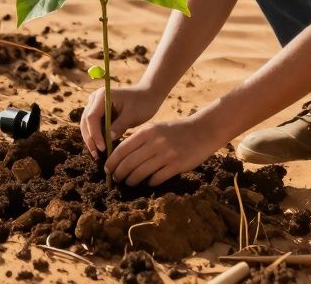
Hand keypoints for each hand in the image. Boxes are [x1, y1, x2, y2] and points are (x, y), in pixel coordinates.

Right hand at [79, 85, 160, 157]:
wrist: (147, 95)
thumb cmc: (142, 103)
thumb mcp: (132, 115)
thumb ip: (119, 126)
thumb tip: (108, 140)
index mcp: (102, 96)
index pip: (92, 117)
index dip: (94, 134)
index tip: (102, 148)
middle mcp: (95, 99)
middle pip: (86, 121)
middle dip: (90, 139)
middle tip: (96, 155)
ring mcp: (95, 105)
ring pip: (87, 125)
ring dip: (91, 139)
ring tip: (97, 155)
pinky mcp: (99, 112)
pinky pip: (94, 126)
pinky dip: (96, 136)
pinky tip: (101, 148)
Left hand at [104, 115, 223, 186]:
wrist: (203, 130)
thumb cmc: (176, 130)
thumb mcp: (156, 128)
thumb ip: (140, 139)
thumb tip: (121, 155)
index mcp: (147, 132)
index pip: (122, 149)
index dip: (112, 161)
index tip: (107, 169)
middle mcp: (154, 143)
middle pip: (129, 163)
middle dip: (119, 174)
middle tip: (116, 179)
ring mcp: (166, 154)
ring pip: (141, 173)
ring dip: (132, 180)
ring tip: (128, 183)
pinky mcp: (176, 165)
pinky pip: (157, 178)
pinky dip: (150, 182)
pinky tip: (148, 183)